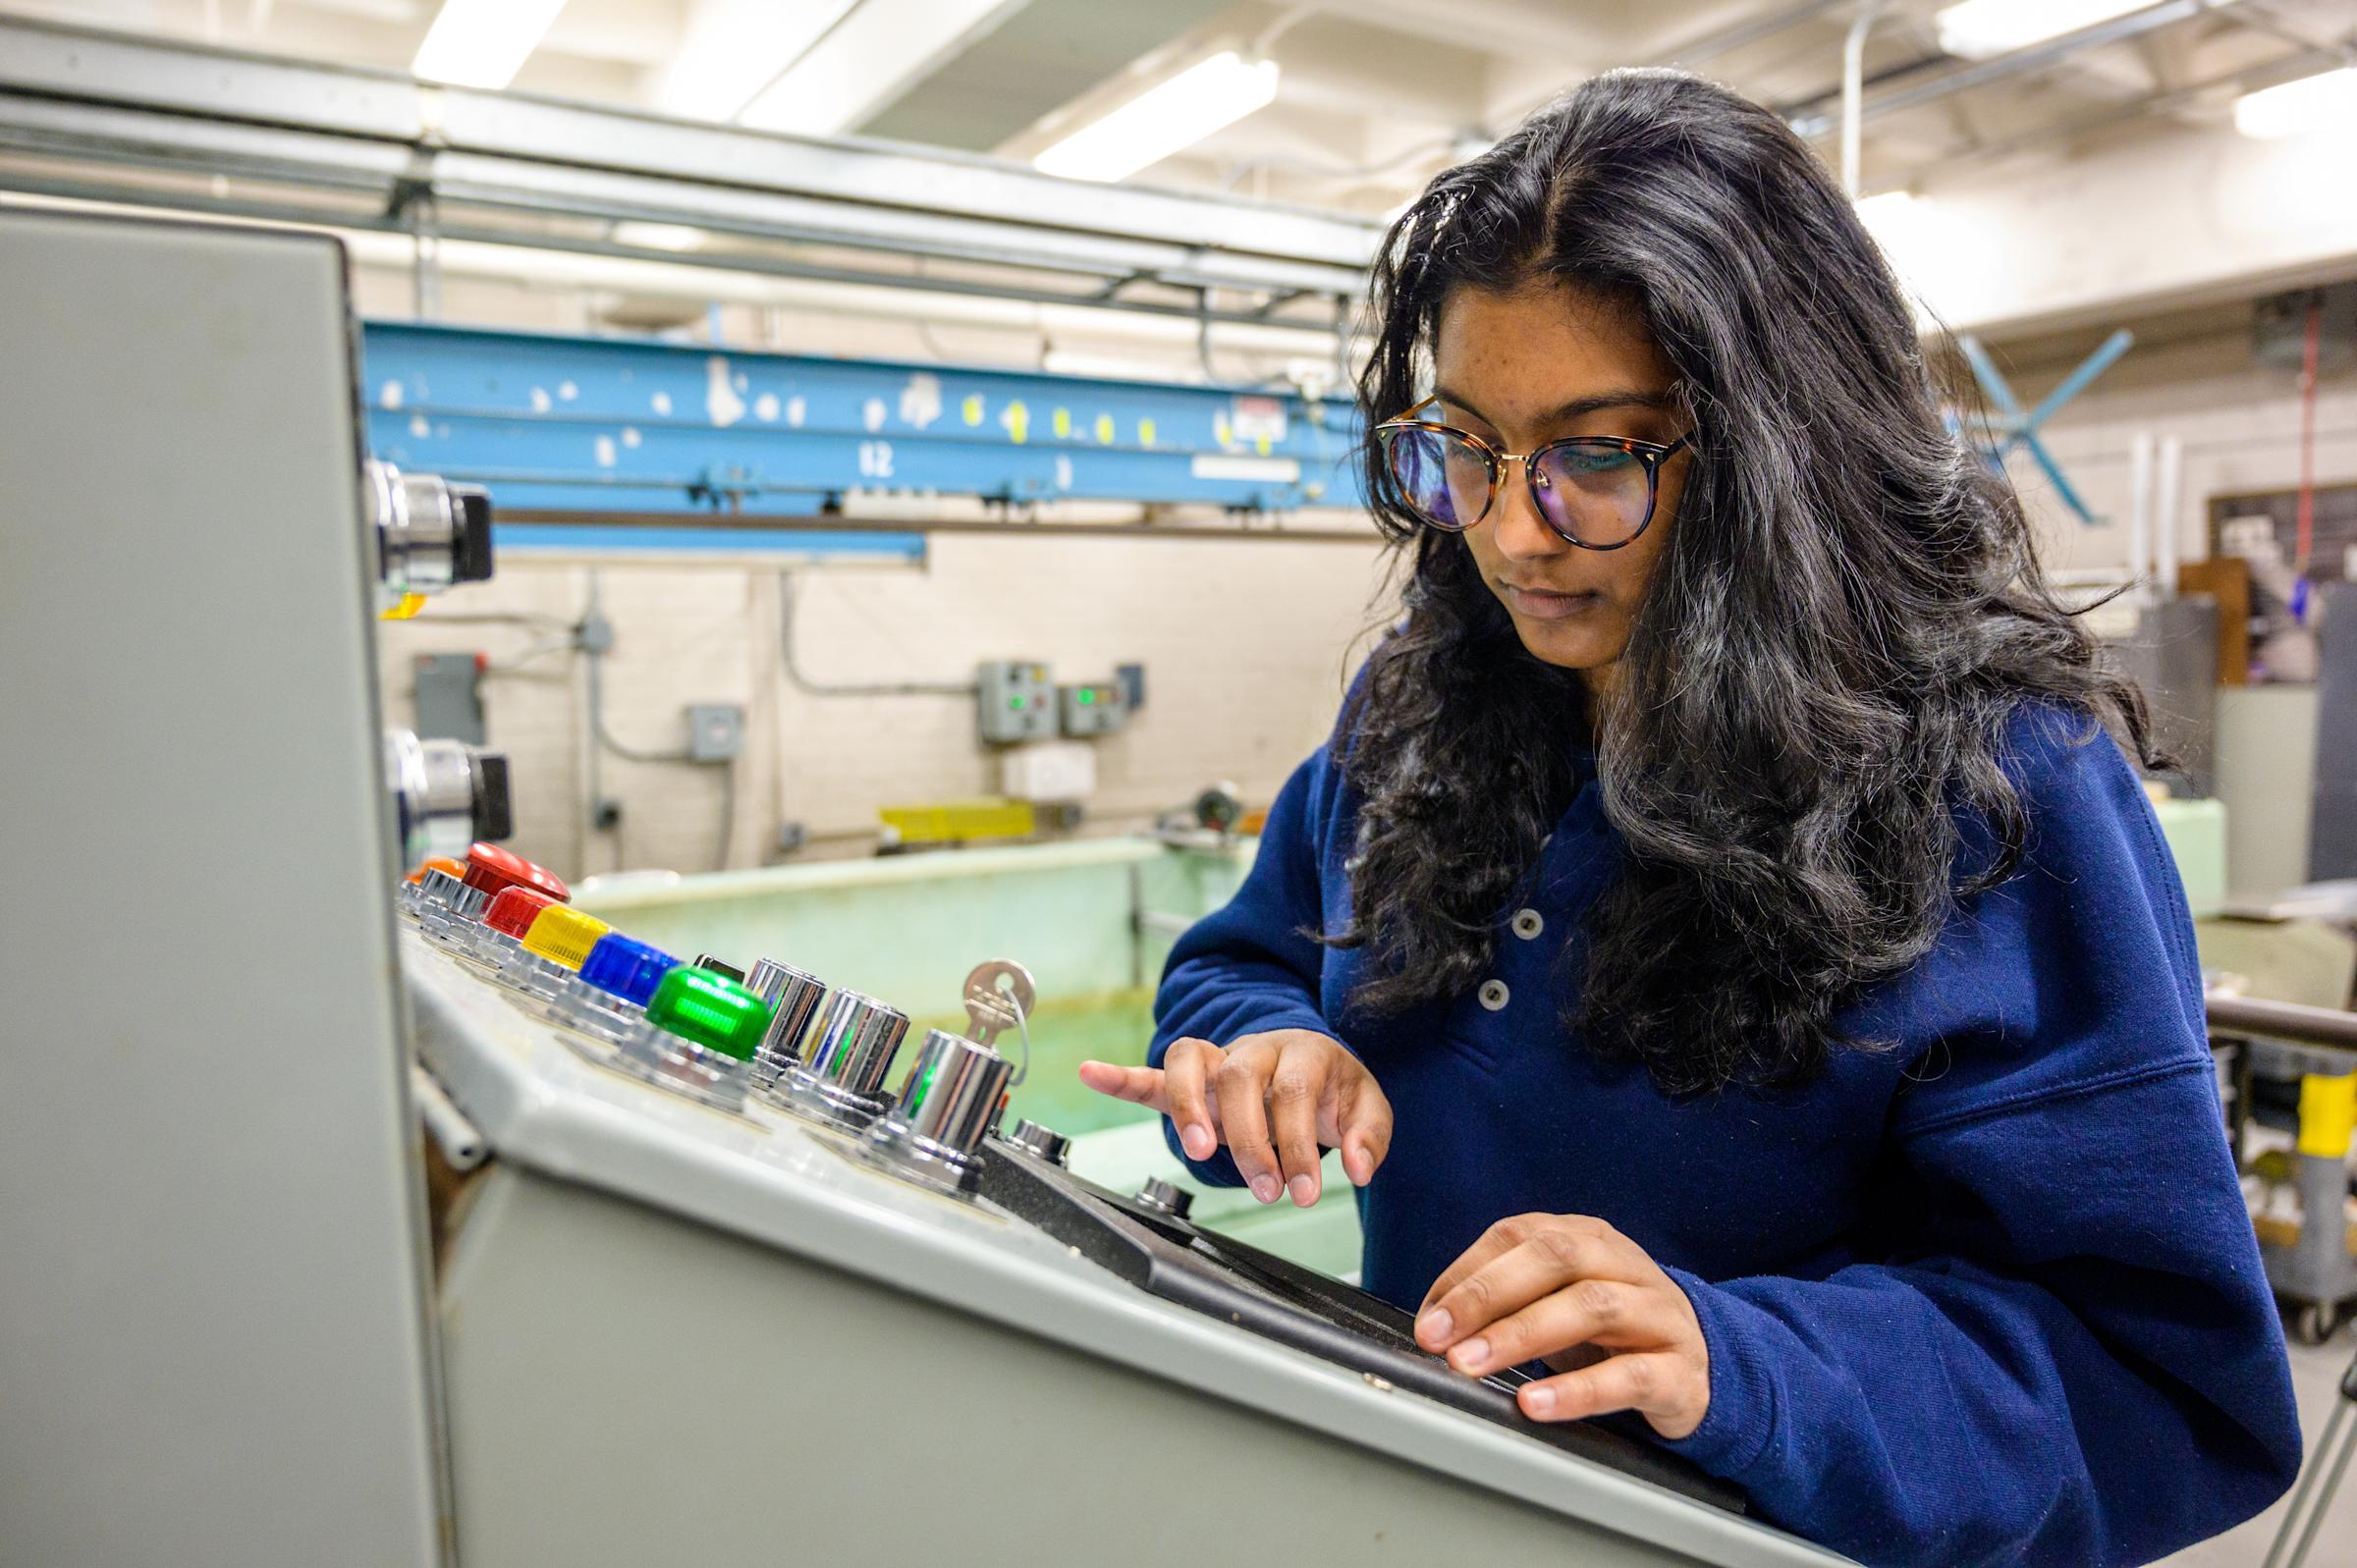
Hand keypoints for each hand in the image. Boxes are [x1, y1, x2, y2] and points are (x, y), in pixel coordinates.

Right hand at [1077, 1030, 1390, 1206]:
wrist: (1310, 1061)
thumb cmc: (1331, 1087)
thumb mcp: (1365, 1106)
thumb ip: (1368, 1136)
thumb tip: (1358, 1168)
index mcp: (1301, 1051)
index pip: (1293, 1093)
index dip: (1297, 1143)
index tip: (1305, 1192)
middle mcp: (1254, 1049)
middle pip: (1240, 1080)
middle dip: (1250, 1140)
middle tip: (1268, 1190)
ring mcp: (1219, 1060)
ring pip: (1191, 1062)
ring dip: (1190, 1107)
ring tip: (1200, 1151)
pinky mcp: (1192, 1078)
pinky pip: (1152, 1072)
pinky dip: (1120, 1077)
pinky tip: (1091, 1074)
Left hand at [1414, 1214, 1709, 1440]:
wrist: (1707, 1370)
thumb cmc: (1616, 1334)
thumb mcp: (1562, 1303)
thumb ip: (1508, 1301)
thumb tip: (1434, 1322)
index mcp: (1589, 1238)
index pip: (1520, 1235)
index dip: (1468, 1272)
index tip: (1430, 1315)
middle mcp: (1624, 1265)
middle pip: (1554, 1259)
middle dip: (1486, 1295)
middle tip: (1438, 1337)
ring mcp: (1657, 1314)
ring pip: (1590, 1307)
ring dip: (1521, 1335)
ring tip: (1472, 1365)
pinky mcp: (1679, 1370)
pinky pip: (1629, 1376)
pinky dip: (1577, 1391)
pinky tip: (1535, 1404)